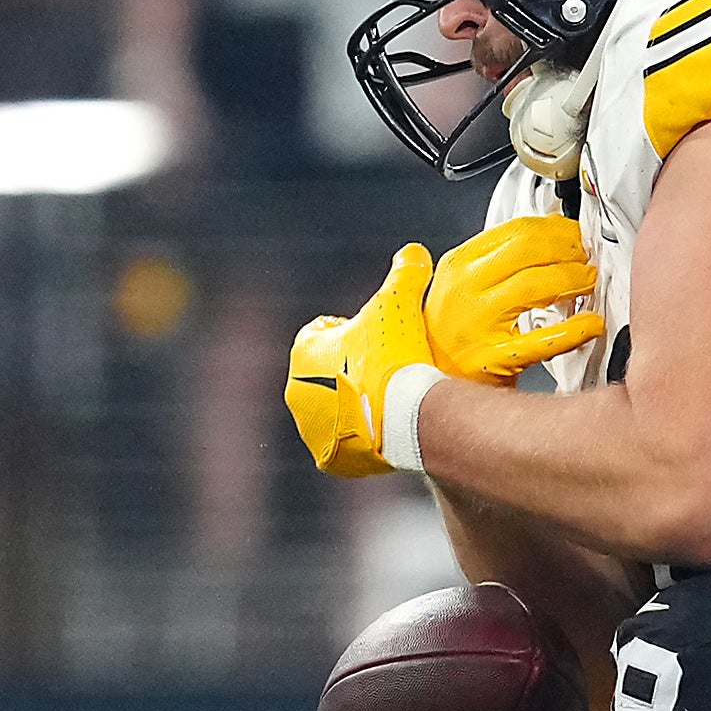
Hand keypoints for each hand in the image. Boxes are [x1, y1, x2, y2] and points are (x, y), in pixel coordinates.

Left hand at [286, 245, 438, 476]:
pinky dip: (364, 439)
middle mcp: (297, 392)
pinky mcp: (331, 459)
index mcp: (303, 352)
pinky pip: (347, 447)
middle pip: (330, 376)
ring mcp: (312, 431)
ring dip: (359, 407)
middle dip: (354, 372)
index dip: (355, 334)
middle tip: (390, 372)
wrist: (405, 413)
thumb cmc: (395, 355)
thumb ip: (404, 275)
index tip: (380, 341)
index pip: (325, 334)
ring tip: (393, 403)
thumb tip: (413, 251)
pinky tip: (389, 429)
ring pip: (338, 413)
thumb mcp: (399, 304)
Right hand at [427, 216, 604, 383]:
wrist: (417, 387)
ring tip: (589, 282)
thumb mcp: (446, 285)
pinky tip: (590, 325)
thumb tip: (521, 229)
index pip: (514, 230)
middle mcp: (466, 289)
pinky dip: (573, 330)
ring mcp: (478, 323)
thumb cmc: (439, 339)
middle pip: (529, 249)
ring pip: (536, 284)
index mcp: (458, 265)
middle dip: (567, 248)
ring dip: (572, 279)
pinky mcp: (493, 359)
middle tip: (586, 256)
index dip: (553, 228)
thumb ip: (481, 256)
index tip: (571, 234)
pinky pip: (541, 340)